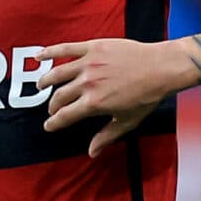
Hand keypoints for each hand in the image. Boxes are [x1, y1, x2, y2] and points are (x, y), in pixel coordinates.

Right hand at [37, 38, 186, 154]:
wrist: (161, 67)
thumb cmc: (147, 96)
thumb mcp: (127, 121)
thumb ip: (107, 136)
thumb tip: (92, 152)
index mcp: (94, 103)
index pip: (64, 116)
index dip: (53, 123)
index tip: (48, 126)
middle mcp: (87, 83)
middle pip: (59, 96)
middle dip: (53, 106)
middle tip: (52, 109)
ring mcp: (88, 63)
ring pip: (57, 73)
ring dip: (46, 81)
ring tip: (41, 86)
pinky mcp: (92, 47)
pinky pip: (66, 49)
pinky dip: (50, 52)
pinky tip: (39, 56)